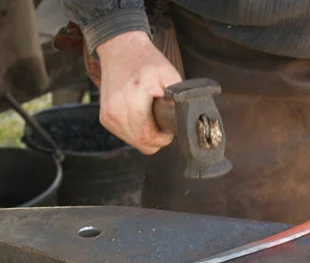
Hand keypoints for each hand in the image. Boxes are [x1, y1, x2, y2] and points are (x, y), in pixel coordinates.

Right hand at [96, 31, 182, 154]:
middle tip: (163, 123)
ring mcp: (108, 115)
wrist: (120, 50)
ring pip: (134, 142)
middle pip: (142, 143)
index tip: (169, 128)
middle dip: (157, 139)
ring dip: (147, 136)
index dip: (164, 138)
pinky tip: (140, 117)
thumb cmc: (147, 62)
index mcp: (133, 98)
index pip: (148, 136)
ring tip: (152, 118)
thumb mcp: (169, 74)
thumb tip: (182, 119)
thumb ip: (178, 99)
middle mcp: (116, 109)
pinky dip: (136, 132)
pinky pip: (125, 136)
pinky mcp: (105, 118)